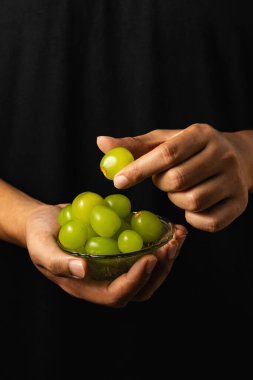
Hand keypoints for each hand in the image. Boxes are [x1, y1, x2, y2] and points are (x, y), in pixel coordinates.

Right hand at [26, 204, 186, 306]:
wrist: (45, 221)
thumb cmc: (39, 236)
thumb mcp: (41, 249)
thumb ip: (59, 263)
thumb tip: (83, 270)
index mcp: (88, 287)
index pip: (118, 294)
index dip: (136, 280)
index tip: (150, 258)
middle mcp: (106, 280)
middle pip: (142, 287)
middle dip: (161, 269)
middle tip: (172, 245)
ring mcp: (117, 266)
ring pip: (150, 272)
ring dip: (168, 256)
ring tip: (179, 235)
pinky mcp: (122, 250)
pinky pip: (146, 251)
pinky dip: (161, 241)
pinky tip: (169, 226)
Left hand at [97, 124, 249, 231]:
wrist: (236, 157)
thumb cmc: (190, 150)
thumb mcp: (164, 141)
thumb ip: (133, 146)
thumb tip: (101, 142)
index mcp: (201, 134)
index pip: (167, 153)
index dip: (140, 169)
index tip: (118, 181)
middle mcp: (222, 155)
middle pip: (178, 180)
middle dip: (162, 184)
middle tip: (164, 179)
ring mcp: (234, 181)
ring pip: (193, 202)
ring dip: (177, 200)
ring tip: (181, 189)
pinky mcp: (240, 204)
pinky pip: (209, 222)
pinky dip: (194, 218)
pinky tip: (193, 205)